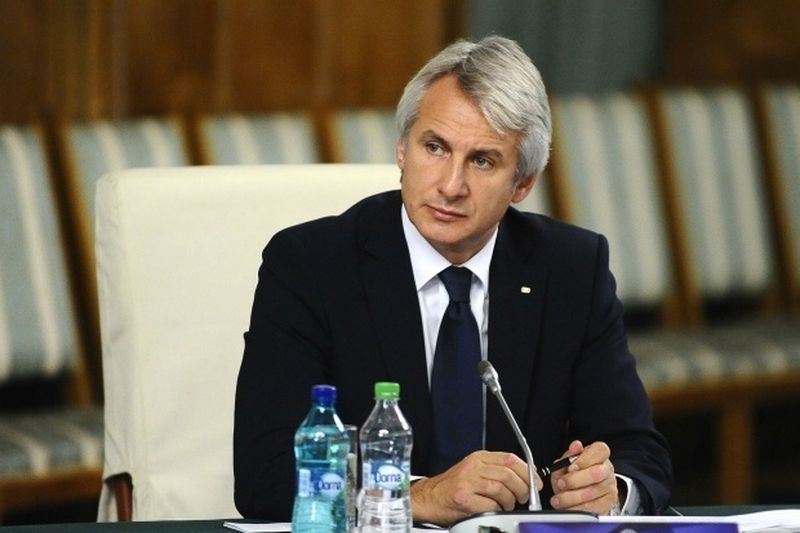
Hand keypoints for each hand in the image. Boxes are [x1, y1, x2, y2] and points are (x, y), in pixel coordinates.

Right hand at [410, 450, 541, 525]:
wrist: (429, 498)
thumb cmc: (452, 487)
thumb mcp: (474, 470)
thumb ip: (496, 470)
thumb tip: (526, 475)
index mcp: (478, 458)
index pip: (510, 459)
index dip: (527, 471)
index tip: (534, 482)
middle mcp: (473, 467)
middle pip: (508, 474)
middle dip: (522, 489)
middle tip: (524, 498)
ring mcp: (467, 482)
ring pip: (501, 489)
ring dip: (510, 501)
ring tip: (507, 505)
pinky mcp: (463, 498)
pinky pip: (490, 504)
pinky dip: (496, 509)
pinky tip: (493, 509)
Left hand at [549, 440, 618, 514]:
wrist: (580, 490)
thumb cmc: (572, 473)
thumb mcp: (565, 463)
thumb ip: (568, 456)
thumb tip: (575, 445)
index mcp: (599, 454)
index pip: (599, 451)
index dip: (584, 459)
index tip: (570, 467)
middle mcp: (607, 469)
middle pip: (597, 473)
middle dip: (575, 480)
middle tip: (561, 484)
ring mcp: (610, 486)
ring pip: (592, 492)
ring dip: (571, 497)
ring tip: (558, 499)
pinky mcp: (608, 503)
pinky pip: (593, 508)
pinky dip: (577, 509)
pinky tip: (567, 507)